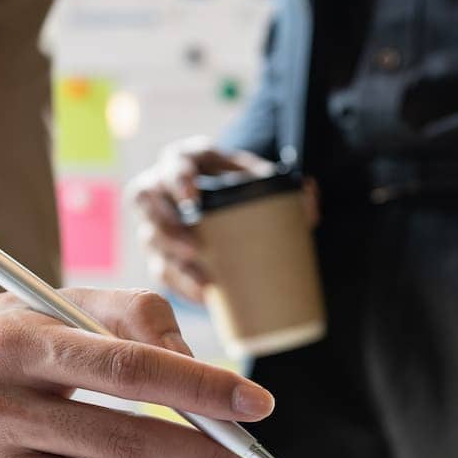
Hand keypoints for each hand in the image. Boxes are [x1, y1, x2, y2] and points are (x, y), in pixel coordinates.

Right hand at [0, 243, 272, 457]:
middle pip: (128, 445)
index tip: (258, 405)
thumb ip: (139, 319)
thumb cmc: (4, 340)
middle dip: (203, 454)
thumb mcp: (60, 302)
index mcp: (16, 345)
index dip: (203, 390)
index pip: (129, 371)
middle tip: (241, 453)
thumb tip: (205, 376)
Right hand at [128, 138, 315, 303]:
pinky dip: (182, 285)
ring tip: (204, 281)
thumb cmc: (239, 188)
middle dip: (167, 226)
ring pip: (151, 239)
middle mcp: (160, 188)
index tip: (192, 196)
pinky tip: (203, 296)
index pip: (173, 163)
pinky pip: (162, 269)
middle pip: (147, 202)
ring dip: (174, 262)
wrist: (227, 206)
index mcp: (186, 161)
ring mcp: (155, 221)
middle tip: (196, 248)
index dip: (178, 178)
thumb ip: (285, 188)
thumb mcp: (258, 181)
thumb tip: (309, 199)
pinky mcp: (159, 251)